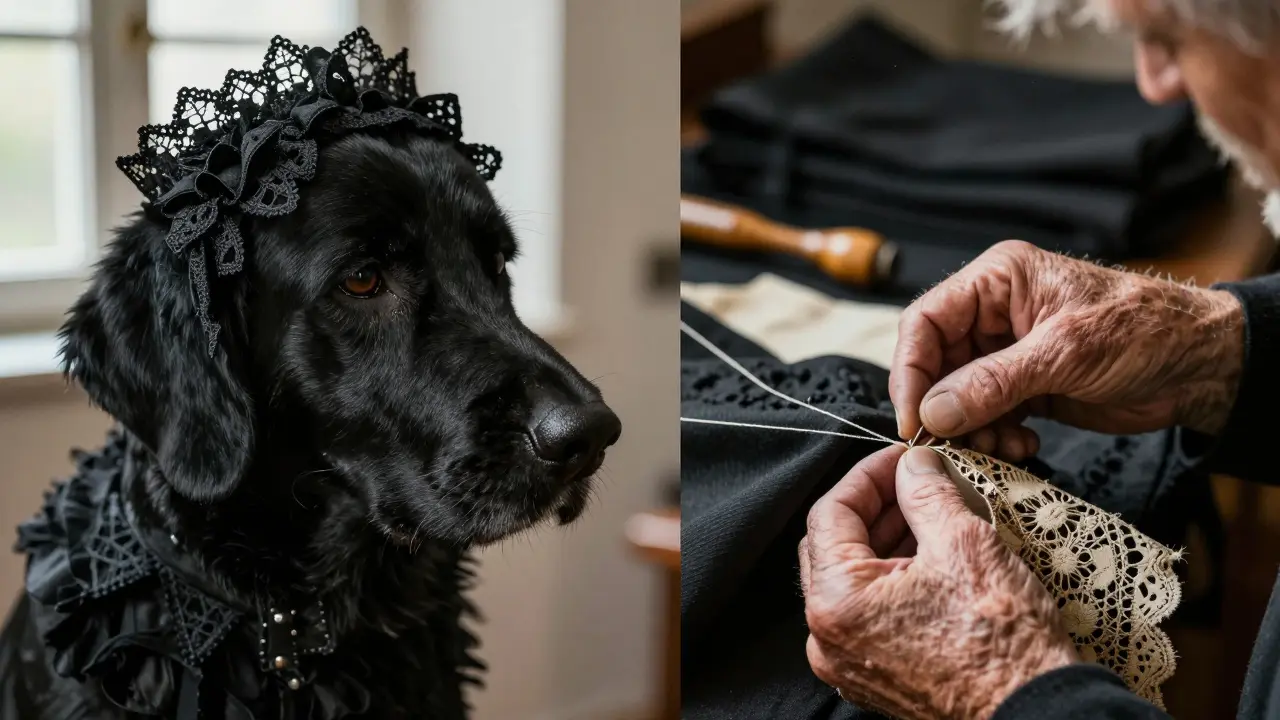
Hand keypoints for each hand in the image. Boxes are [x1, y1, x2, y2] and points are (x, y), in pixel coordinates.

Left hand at [799, 445, 1078, 718]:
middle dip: (878, 505)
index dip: (868, 475)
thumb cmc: (1003, 645)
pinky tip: (934, 556)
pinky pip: (872, 611)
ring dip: (890, 539)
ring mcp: (851, 661)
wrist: (1036, 713)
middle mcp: (829, 637)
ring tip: (934, 513)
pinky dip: (896, 577)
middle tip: (918, 480)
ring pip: (856, 578)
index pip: (829, 512)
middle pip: (836, 544)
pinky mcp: (878, 674)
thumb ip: (927, 492)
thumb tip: (913, 464)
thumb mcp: (965, 544)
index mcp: (836, 602)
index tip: (901, 457)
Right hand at [890, 241, 1244, 460]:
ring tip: (999, 449)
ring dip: (971, 430)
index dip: (911, 371)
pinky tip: (1021, 447)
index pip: (926, 321)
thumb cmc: (1144, 331)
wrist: (1201, 365)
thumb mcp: (1064, 353)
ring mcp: (1007, 352)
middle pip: (936, 364)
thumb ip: (993, 382)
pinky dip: (995, 438)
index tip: (914, 419)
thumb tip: (934, 412)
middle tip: (953, 445)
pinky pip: (986, 416)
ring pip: (957, 397)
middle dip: (943, 409)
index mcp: (997, 280)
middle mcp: (993, 313)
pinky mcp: (1023, 387)